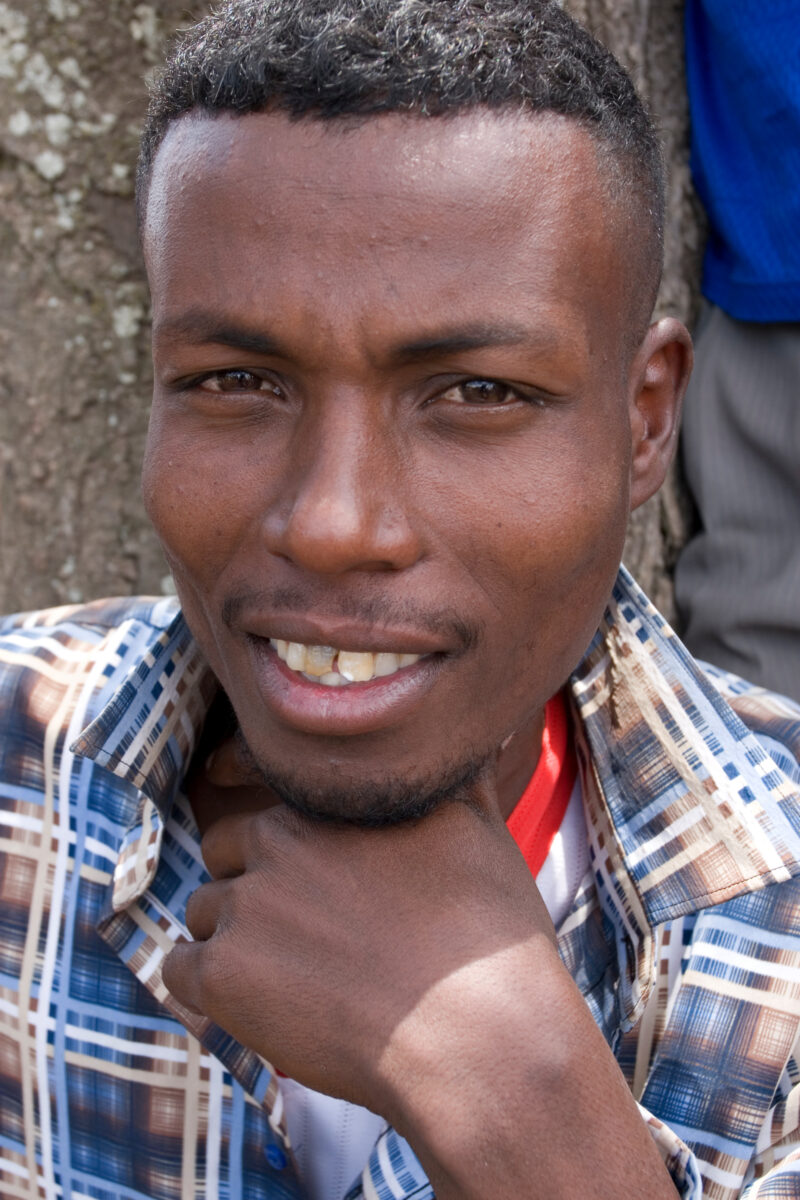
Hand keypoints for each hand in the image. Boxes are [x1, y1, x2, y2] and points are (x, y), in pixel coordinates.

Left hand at [164, 741, 554, 1112]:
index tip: (250, 820)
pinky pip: (179, 971)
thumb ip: (461, 773)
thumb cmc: (490, 937)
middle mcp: (277, 839)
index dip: (248, 798)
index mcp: (328, 802)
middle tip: (300, 929)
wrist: (480, 1033)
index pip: (253, 774)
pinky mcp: (224, 975)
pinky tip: (256, 1007)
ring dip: (232, 938)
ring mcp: (246, 906)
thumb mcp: (482, 829)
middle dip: (250, 882)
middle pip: (225, 849)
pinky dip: (207, 989)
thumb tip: (483, 732)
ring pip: (204, 911)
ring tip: (289, 978)